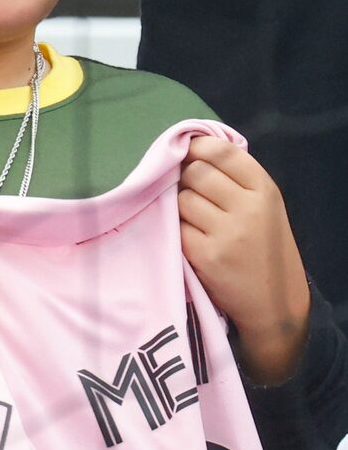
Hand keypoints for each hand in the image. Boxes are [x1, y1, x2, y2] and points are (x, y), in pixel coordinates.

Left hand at [180, 134, 310, 383]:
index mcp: (264, 189)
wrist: (273, 301)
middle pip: (196, 173)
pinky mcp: (205, 255)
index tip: (186, 152)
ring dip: (179, 207)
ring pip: (181, 200)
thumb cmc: (263, 248)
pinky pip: (175, 229)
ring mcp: (226, 231)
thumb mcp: (264, 207)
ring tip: (194, 221)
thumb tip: (190, 153)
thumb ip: (236, 180)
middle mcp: (248, 206)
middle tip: (190, 194)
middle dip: (185, 180)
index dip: (197, 148)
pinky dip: (177, 232)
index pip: (223, 152)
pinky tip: (191, 240)